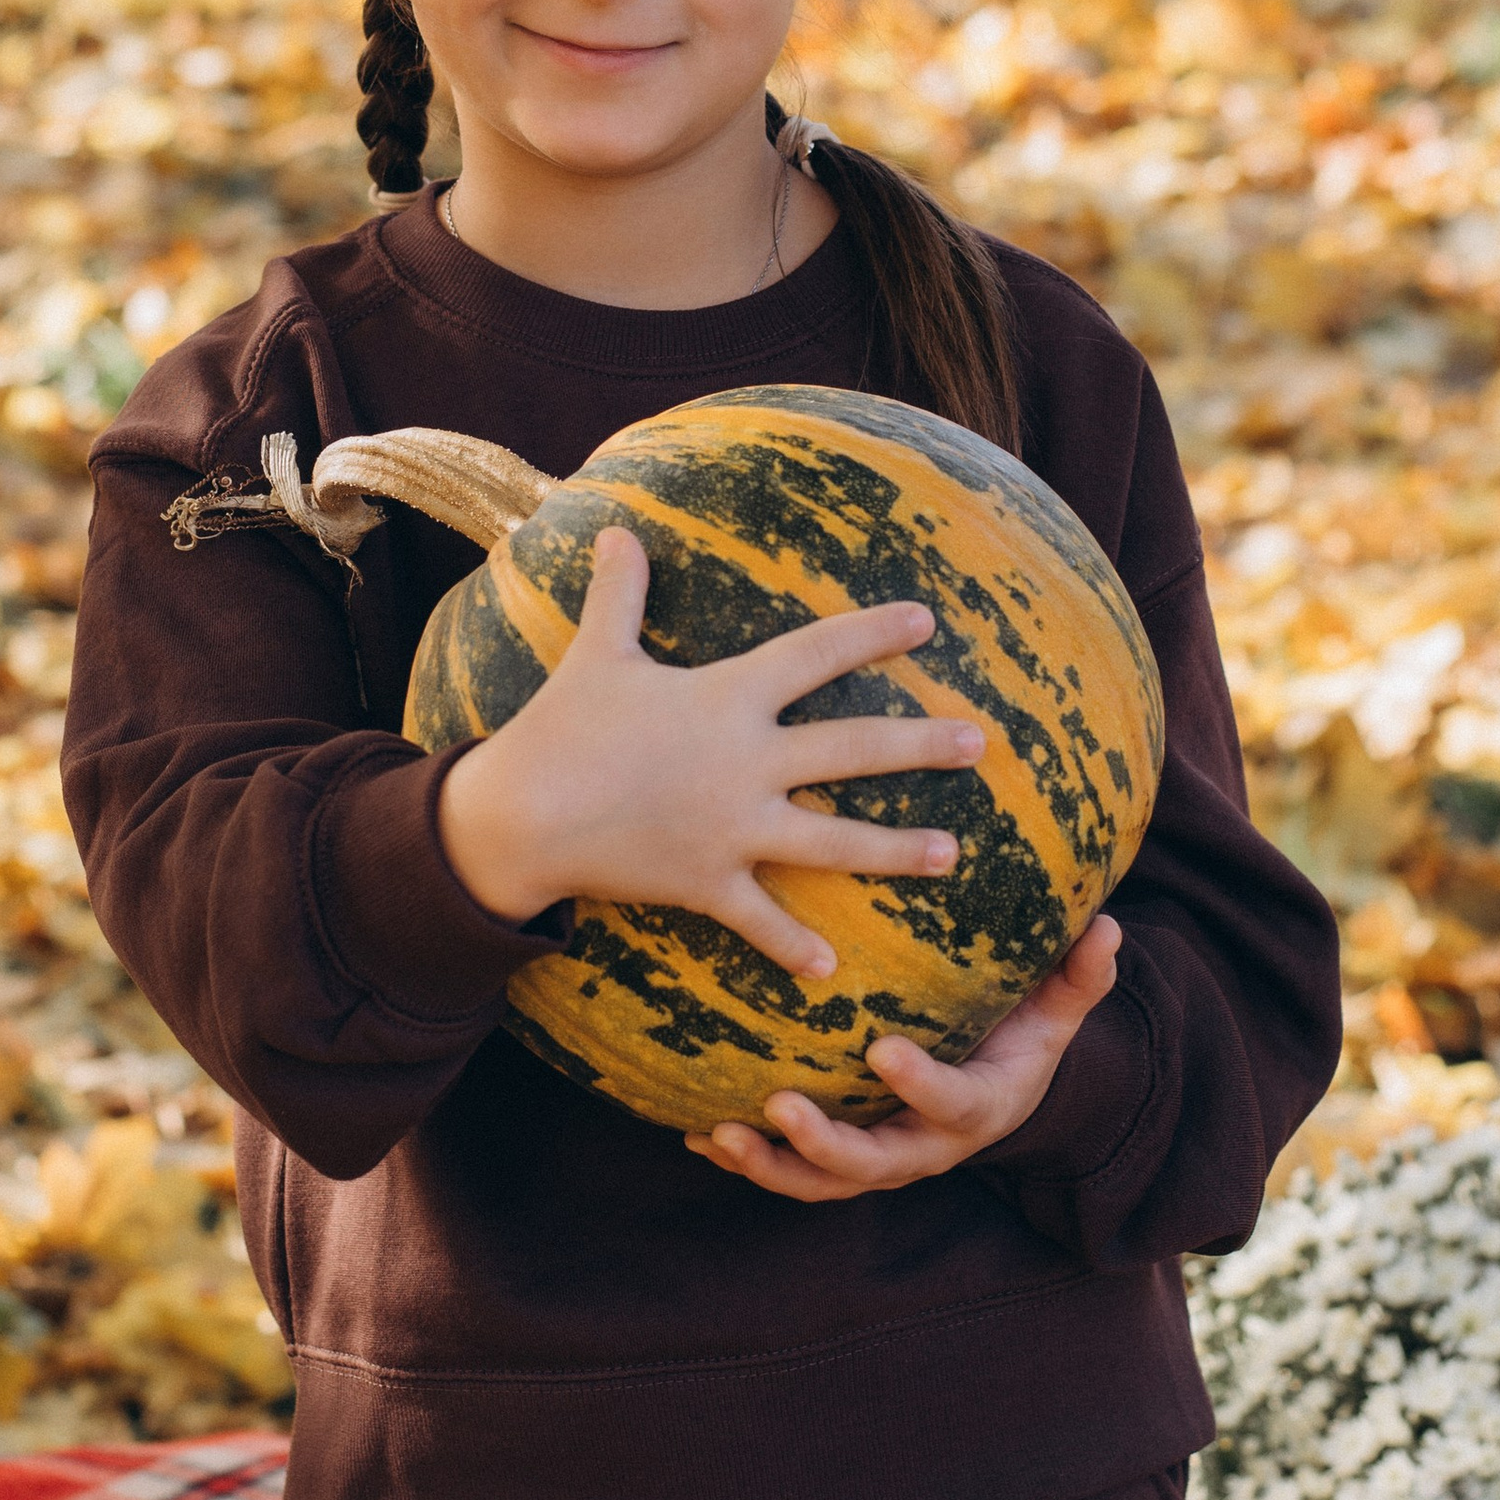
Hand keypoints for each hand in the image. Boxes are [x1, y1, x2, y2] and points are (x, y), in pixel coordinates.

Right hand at [434, 523, 985, 974]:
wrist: (520, 816)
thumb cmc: (561, 728)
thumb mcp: (596, 653)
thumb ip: (619, 593)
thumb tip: (613, 529)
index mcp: (726, 698)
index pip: (815, 656)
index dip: (871, 634)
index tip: (926, 622)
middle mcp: (744, 762)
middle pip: (851, 749)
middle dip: (920, 745)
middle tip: (980, 744)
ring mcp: (731, 828)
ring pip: (833, 841)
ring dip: (897, 850)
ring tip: (954, 856)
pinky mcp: (706, 882)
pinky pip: (760, 921)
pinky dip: (792, 947)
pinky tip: (831, 970)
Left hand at [685, 915, 1120, 1200]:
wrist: (997, 1098)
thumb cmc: (1019, 1043)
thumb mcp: (1057, 1015)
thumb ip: (1078, 978)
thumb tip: (1109, 928)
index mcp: (976, 1111)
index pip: (948, 1104)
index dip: (919, 1083)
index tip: (884, 1051)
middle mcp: (923, 1149)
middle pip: (871, 1164)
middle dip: (823, 1145)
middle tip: (778, 1109)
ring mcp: (878, 1162)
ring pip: (820, 1182)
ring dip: (768, 1165)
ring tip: (718, 1135)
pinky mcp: (840, 1162)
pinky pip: (790, 1172)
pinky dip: (746, 1158)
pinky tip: (696, 1133)